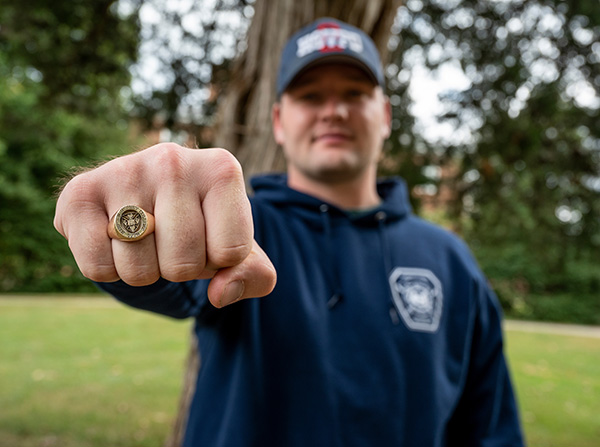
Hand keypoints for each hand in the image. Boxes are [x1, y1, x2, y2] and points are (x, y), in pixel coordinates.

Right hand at [54, 143, 275, 306]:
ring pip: (140, 270)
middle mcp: (173, 160)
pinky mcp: (80, 192)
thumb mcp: (241, 250)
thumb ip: (254, 275)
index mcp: (222, 169)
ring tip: (145, 237)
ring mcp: (124, 171)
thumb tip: (219, 294)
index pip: (231, 252)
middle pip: (184, 264)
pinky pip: (97, 267)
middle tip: (172, 240)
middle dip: (180, 269)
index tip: (209, 238)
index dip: (219, 262)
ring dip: (144, 270)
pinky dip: (108, 269)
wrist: (148, 198)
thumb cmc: (203, 226)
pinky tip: (114, 238)